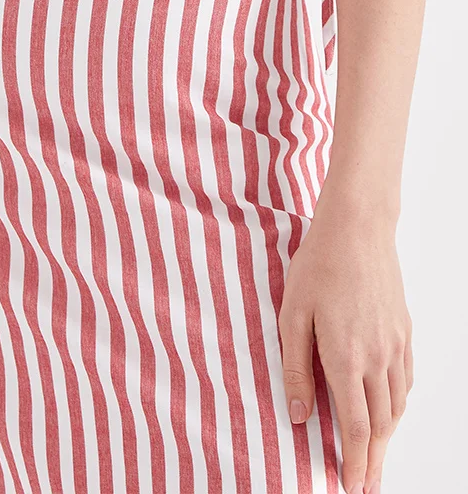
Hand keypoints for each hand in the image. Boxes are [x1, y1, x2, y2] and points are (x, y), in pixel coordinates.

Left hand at [279, 190, 412, 493]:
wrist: (357, 229)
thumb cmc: (317, 266)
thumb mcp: (292, 314)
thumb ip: (294, 367)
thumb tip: (300, 415)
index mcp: (345, 357)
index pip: (355, 426)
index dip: (354, 461)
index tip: (351, 486)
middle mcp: (377, 358)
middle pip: (381, 424)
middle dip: (373, 459)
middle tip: (366, 485)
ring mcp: (395, 344)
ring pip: (397, 405)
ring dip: (387, 437)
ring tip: (375, 457)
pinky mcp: (404, 330)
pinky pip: (405, 380)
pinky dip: (398, 405)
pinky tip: (389, 410)